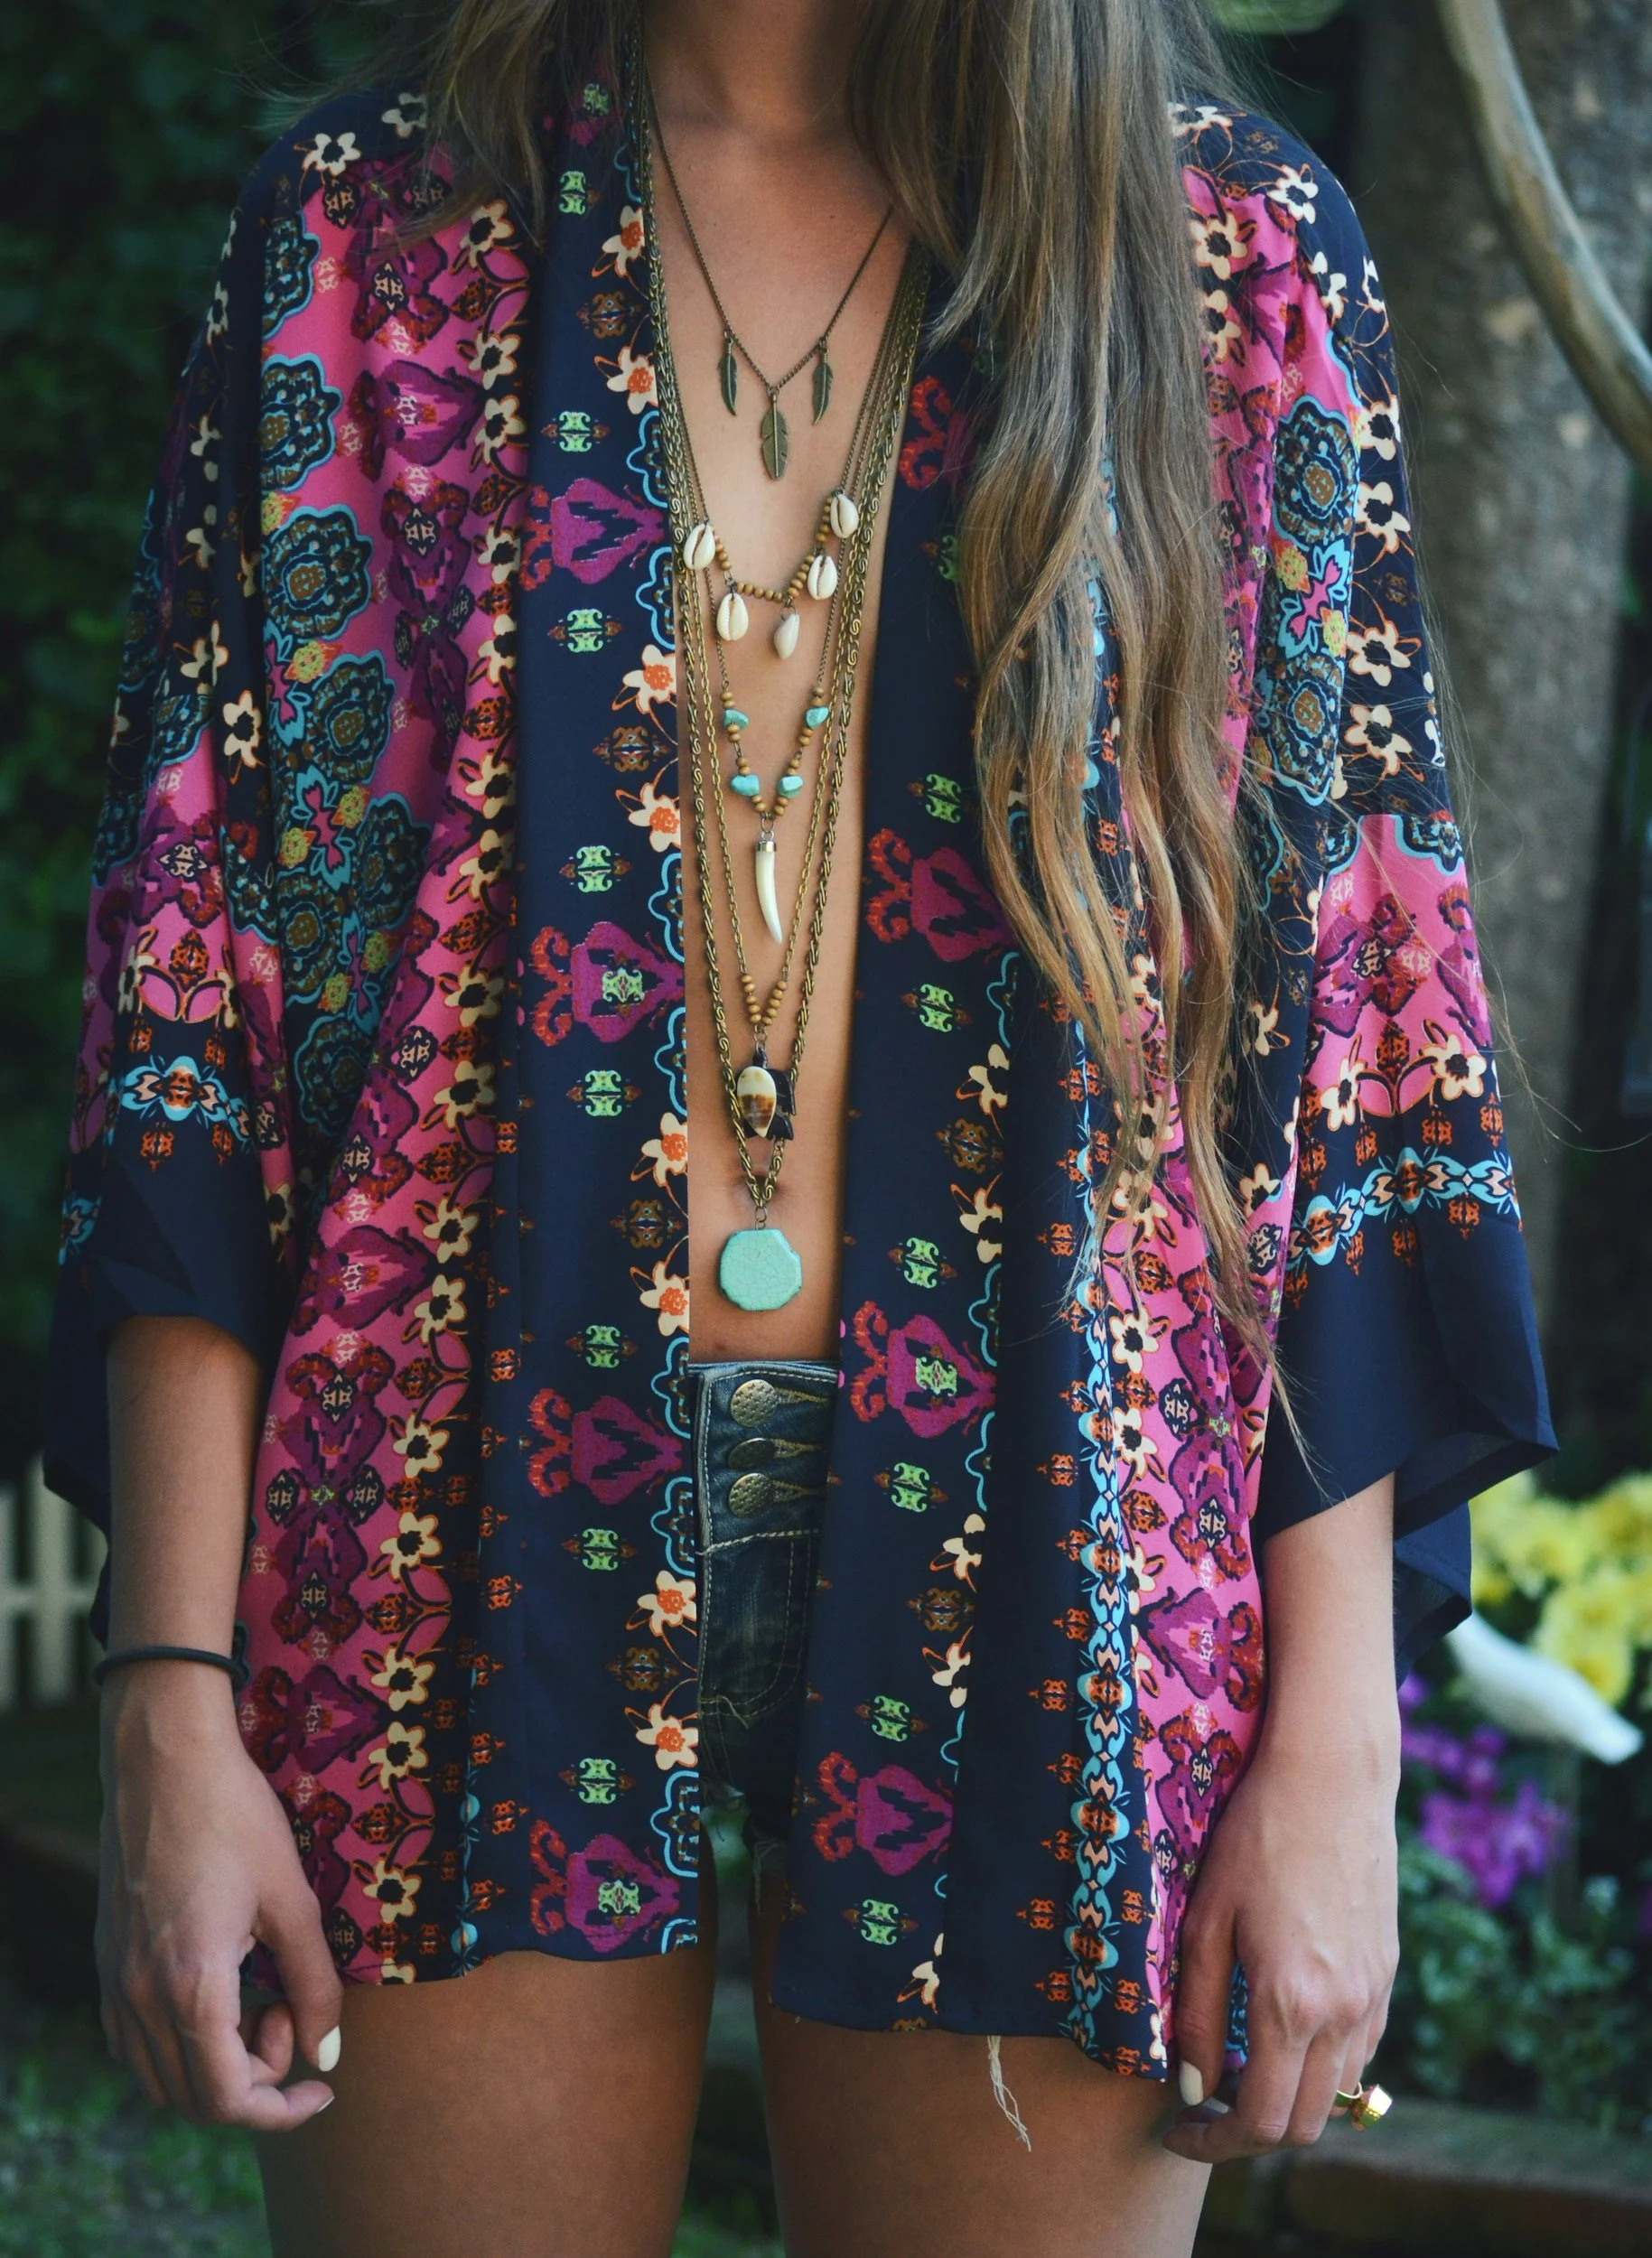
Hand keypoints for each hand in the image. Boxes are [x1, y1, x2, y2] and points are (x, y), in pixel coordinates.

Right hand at [97, 1661, 342, 2129]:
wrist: (166, 1759)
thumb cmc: (235, 1819)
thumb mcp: (293, 1900)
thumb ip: (315, 1986)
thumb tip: (328, 2056)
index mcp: (189, 1987)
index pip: (228, 2098)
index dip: (283, 2110)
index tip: (323, 2086)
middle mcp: (139, 1998)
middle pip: (194, 2098)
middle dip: (257, 2078)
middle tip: (292, 2011)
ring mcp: (115, 1982)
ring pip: (161, 2075)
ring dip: (218, 2062)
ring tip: (262, 1996)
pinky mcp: (109, 1961)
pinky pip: (137, 2040)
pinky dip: (183, 2041)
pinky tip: (224, 1990)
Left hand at [1161, 1724, 1398, 2162]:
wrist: (1332, 1780)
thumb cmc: (1255, 1837)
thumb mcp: (1205, 1920)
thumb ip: (1195, 2011)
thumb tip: (1189, 2085)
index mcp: (1291, 2004)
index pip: (1259, 2120)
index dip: (1213, 2142)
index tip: (1178, 2131)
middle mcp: (1343, 2014)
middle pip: (1302, 2125)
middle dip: (1248, 2134)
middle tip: (1202, 2106)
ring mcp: (1373, 1997)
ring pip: (1335, 2094)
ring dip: (1286, 2100)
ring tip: (1236, 2067)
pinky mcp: (1387, 1976)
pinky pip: (1358, 2053)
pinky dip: (1319, 2068)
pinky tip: (1281, 2032)